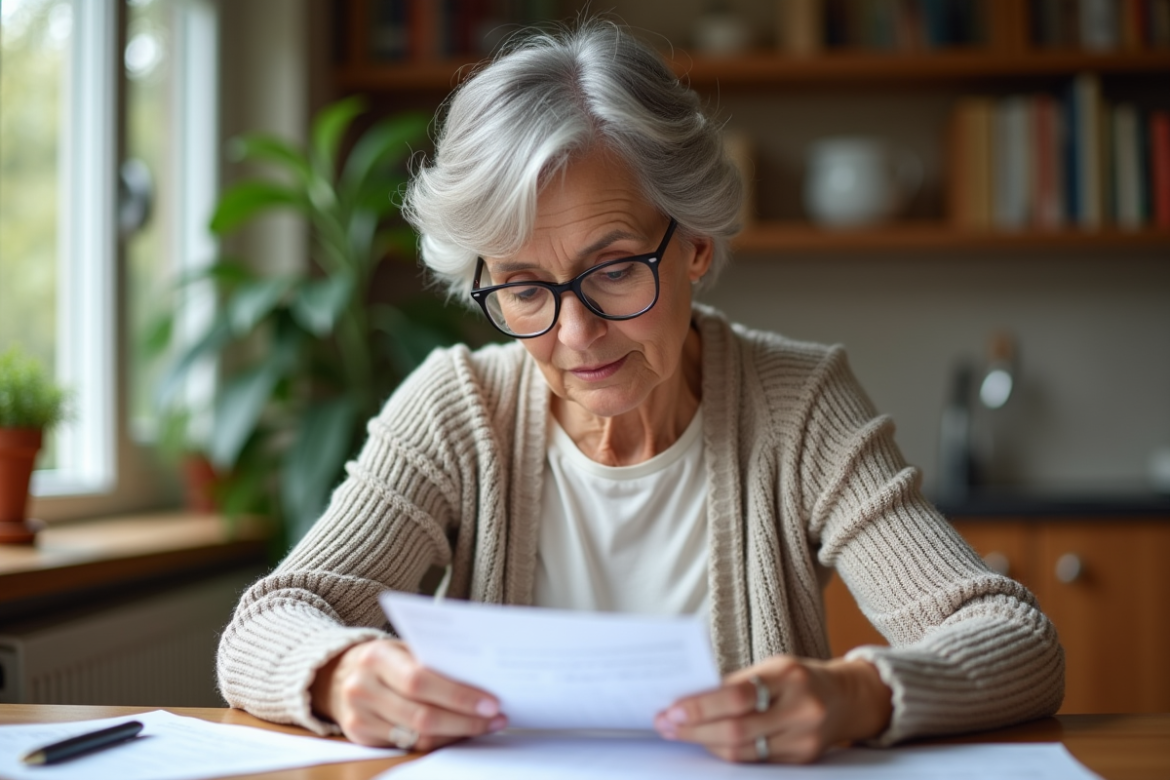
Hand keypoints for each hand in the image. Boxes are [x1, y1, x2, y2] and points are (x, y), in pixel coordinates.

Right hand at [309, 639, 506, 750]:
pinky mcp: (361, 737)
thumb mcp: (402, 647)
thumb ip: (433, 659)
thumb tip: (482, 677)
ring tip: (486, 725)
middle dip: (465, 720)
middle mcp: (362, 687)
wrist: (336, 674)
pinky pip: (409, 746)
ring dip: (458, 733)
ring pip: (418, 736)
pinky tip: (460, 732)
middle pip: (422, 715)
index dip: (458, 695)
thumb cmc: (384, 658)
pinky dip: (439, 741)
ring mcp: (359, 716)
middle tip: (496, 718)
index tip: (491, 702)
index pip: (420, 680)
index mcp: (376, 657)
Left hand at [653, 656, 891, 763]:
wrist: (845, 698)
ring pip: (743, 751)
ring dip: (705, 743)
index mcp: (789, 676)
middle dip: (694, 729)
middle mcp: (801, 708)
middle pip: (737, 729)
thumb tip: (689, 699)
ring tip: (680, 733)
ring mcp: (804, 738)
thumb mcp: (772, 668)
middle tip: (666, 724)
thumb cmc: (798, 678)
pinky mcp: (803, 760)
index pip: (737, 694)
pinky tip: (708, 742)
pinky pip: (755, 761)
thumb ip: (737, 683)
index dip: (700, 706)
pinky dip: (727, 753)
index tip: (671, 709)